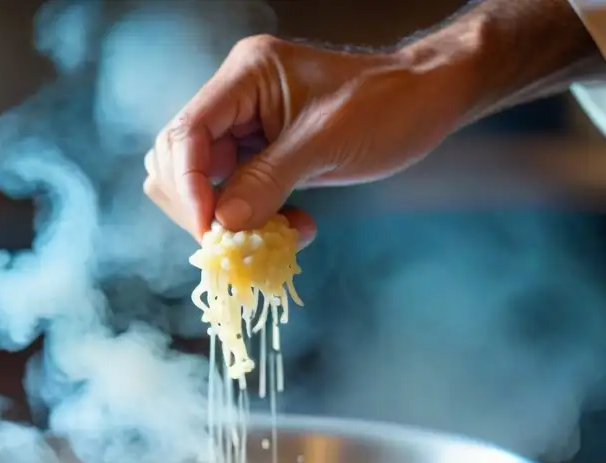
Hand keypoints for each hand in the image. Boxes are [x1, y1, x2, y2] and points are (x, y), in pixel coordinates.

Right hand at [143, 34, 471, 243]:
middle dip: (202, 207)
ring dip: (226, 218)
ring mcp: (244, 126)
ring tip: (272, 235)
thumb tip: (223, 224)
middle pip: (178, 160)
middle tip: (239, 243)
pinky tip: (290, 228)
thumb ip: (269, 180)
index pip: (186, 133)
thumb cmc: (388, 107)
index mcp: (246, 75)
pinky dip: (251, 220)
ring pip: (200, 182)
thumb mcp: (327, 143)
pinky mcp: (259, 153)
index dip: (188, 186)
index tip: (210, 231)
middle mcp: (235, 97)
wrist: (427, 100)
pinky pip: (233, 193)